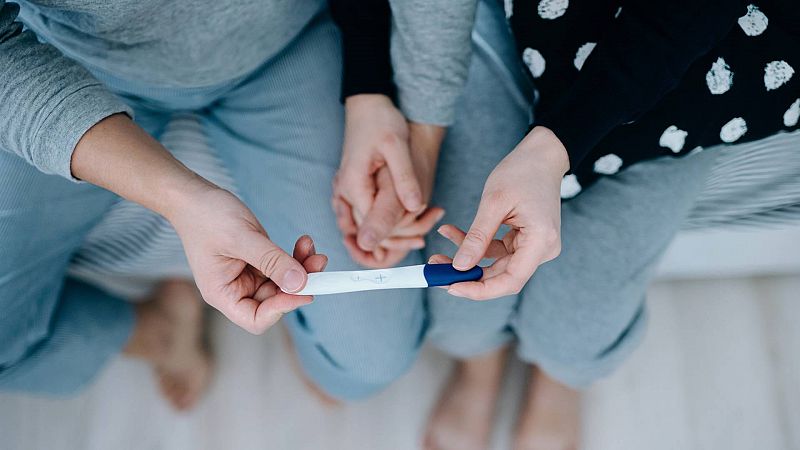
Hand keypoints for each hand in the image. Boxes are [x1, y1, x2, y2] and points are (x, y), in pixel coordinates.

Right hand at [168, 187, 327, 333]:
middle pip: (276, 301)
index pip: (256, 319)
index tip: (303, 290)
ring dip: (302, 269)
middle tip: (319, 262)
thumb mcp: (241, 238)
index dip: (281, 308)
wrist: (194, 196)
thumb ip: (272, 261)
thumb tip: (301, 284)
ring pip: (284, 284)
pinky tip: (304, 242)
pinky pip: (283, 267)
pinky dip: (296, 257)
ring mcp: (248, 277)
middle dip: (299, 284)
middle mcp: (236, 290)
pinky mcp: (258, 262)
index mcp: (223, 294)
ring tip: (312, 249)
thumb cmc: (206, 216)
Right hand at [333, 95, 444, 267]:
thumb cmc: (382, 121)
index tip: (420, 238)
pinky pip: (363, 214)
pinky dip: (381, 221)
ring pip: (363, 225)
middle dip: (393, 238)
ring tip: (417, 236)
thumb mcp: (397, 146)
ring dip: (387, 233)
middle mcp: (344, 192)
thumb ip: (405, 177)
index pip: (372, 224)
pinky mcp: (352, 188)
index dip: (396, 233)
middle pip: (366, 229)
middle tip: (422, 241)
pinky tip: (404, 222)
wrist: (368, 105)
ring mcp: (345, 191)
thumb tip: (415, 206)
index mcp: (354, 184)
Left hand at [433, 126, 569, 299]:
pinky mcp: (525, 240)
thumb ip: (477, 237)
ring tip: (438, 252)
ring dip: (466, 258)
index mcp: (541, 241)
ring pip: (495, 264)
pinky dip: (475, 244)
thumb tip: (459, 266)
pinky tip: (451, 232)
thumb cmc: (522, 171)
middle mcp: (542, 249)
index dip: (480, 290)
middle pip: (501, 276)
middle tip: (435, 270)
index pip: (510, 281)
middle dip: (466, 274)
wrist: (541, 154)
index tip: (451, 287)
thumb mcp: (494, 202)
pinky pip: (497, 250)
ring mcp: (534, 246)